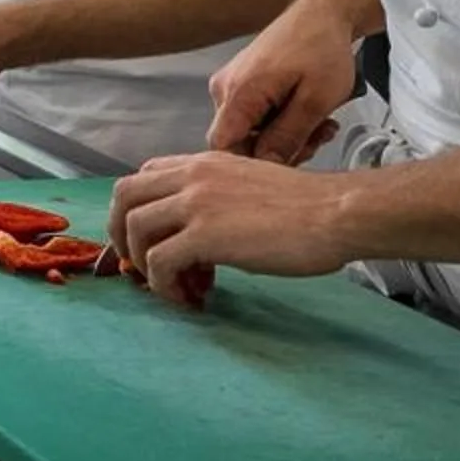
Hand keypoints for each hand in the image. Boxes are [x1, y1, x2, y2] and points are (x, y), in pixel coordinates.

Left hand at [111, 152, 360, 307]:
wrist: (337, 213)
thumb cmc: (308, 208)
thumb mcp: (249, 185)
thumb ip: (217, 197)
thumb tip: (200, 235)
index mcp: (202, 163)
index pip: (145, 176)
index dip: (138, 209)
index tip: (152, 241)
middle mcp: (190, 176)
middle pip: (124, 197)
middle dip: (122, 234)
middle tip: (140, 267)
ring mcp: (195, 203)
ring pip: (135, 228)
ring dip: (144, 264)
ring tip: (174, 288)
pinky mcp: (205, 235)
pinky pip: (159, 261)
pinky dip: (164, 284)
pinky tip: (190, 297)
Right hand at [205, 3, 357, 164]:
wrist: (323, 15)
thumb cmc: (320, 47)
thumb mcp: (315, 101)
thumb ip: (288, 137)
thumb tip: (268, 165)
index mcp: (239, 91)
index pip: (222, 145)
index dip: (251, 163)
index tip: (285, 162)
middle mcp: (226, 87)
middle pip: (239, 140)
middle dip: (279, 149)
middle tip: (315, 140)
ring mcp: (232, 83)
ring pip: (250, 130)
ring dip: (285, 135)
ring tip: (319, 125)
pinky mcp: (243, 81)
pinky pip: (254, 115)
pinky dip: (281, 121)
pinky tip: (306, 114)